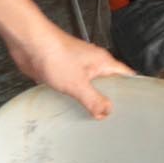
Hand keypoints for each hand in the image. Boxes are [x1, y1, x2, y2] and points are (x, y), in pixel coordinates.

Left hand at [12, 26, 129, 118]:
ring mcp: (77, 67)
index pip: (126, 76)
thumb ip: (94, 100)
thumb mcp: (78, 84)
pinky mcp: (62, 72)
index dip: (132, 91)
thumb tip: (106, 112)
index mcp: (103, 62)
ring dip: (89, 99)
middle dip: (109, 99)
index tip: (134, 106)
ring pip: (89, 86)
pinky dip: (73, 97)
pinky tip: (71, 108)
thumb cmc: (54, 53)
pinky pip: (72, 87)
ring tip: (92, 117)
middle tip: (111, 117)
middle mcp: (92, 63)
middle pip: (107, 83)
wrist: (29, 44)